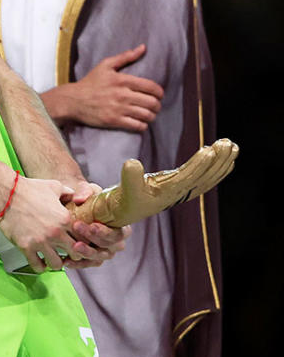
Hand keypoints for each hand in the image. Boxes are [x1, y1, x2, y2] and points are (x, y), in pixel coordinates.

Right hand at [0, 176, 78, 271]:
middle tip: (67, 254)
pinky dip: (39, 267)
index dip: (83, 242)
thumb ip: (68, 193)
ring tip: (52, 259)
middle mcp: (56, 233)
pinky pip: (37, 265)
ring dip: (56, 263)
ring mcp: (41, 241)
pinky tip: (39, 262)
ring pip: (57, 264)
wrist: (6, 193)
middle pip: (75, 254)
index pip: (84, 238)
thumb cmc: (29, 188)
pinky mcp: (26, 246)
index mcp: (65, 219)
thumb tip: (74, 196)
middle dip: (72, 255)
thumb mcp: (54, 186)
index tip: (76, 243)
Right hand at [46, 44, 163, 130]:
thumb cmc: (90, 82)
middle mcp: (122, 95)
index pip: (151, 87)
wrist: (73, 100)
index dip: (159, 92)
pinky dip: (143, 125)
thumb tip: (143, 47)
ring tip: (149, 115)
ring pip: (146, 115)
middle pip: (152, 103)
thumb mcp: (105, 65)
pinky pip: (137, 126)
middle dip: (157, 105)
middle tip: (155, 106)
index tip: (158, 95)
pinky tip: (140, 123)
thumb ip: (126, 56)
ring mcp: (118, 109)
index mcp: (122, 80)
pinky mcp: (113, 121)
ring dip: (151, 116)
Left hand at [61, 180, 129, 268]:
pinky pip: (87, 264)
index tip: (92, 225)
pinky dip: (78, 263)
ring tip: (74, 246)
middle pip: (109, 246)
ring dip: (87, 252)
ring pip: (99, 257)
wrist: (73, 206)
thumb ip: (85, 190)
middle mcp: (114, 241)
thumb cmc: (86, 198)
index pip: (119, 233)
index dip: (106, 232)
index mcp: (120, 225)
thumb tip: (79, 199)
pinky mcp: (91, 257)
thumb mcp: (87, 190)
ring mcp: (104, 250)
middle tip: (78, 228)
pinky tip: (67, 260)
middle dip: (94, 239)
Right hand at [69, 139, 238, 226]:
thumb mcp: (124, 189)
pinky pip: (205, 178)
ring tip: (232, 145)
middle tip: (227, 143)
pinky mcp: (182, 187)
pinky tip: (226, 159)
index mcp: (166, 194)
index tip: (209, 151)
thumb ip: (129, 177)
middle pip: (204, 177)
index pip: (186, 179)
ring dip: (221, 162)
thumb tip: (132, 162)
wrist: (124, 212)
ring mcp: (183, 190)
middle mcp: (179, 193)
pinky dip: (217, 169)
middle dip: (217, 161)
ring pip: (208, 178)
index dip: (198, 166)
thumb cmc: (124, 201)